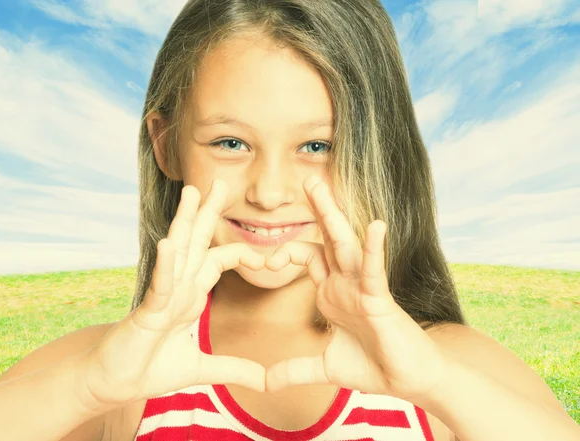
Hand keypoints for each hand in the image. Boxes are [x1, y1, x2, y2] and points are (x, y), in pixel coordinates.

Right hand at [80, 180, 265, 408]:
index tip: (267, 256)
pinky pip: (160, 285)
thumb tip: (264, 380)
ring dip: (184, 222)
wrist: (116, 384)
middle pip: (197, 243)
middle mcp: (179, 288)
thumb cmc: (151, 369)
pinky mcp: (148, 312)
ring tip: (191, 193)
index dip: (241, 252)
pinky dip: (165, 265)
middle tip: (220, 182)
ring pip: (177, 252)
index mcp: (191, 295)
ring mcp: (163, 296)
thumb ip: (233, 369)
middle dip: (209, 212)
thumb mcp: (202, 369)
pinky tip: (168, 244)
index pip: (217, 261)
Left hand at [264, 176, 448, 402]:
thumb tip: (265, 383)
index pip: (309, 256)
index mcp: (332, 291)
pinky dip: (374, 248)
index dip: (286, 252)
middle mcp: (346, 282)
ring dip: (332, 215)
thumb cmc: (373, 365)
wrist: (407, 381)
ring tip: (321, 186)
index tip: (265, 263)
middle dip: (318, 209)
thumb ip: (294, 369)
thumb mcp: (324, 366)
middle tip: (308, 179)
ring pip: (346, 245)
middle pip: (328, 239)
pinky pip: (375, 270)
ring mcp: (362, 287)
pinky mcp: (380, 299)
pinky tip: (375, 226)